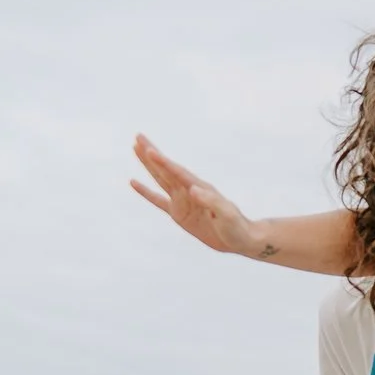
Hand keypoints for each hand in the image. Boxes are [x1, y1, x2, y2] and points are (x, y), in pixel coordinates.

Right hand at [129, 135, 266, 257]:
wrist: (240, 238)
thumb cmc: (236, 226)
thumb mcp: (226, 214)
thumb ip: (211, 201)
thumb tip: (193, 189)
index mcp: (199, 188)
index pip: (177, 172)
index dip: (162, 161)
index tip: (149, 149)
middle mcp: (188, 190)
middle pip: (165, 168)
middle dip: (151, 153)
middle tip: (138, 136)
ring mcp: (182, 200)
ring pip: (159, 178)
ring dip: (148, 164)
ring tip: (135, 148)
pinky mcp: (178, 213)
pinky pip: (157, 200)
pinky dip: (145, 191)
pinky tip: (134, 182)